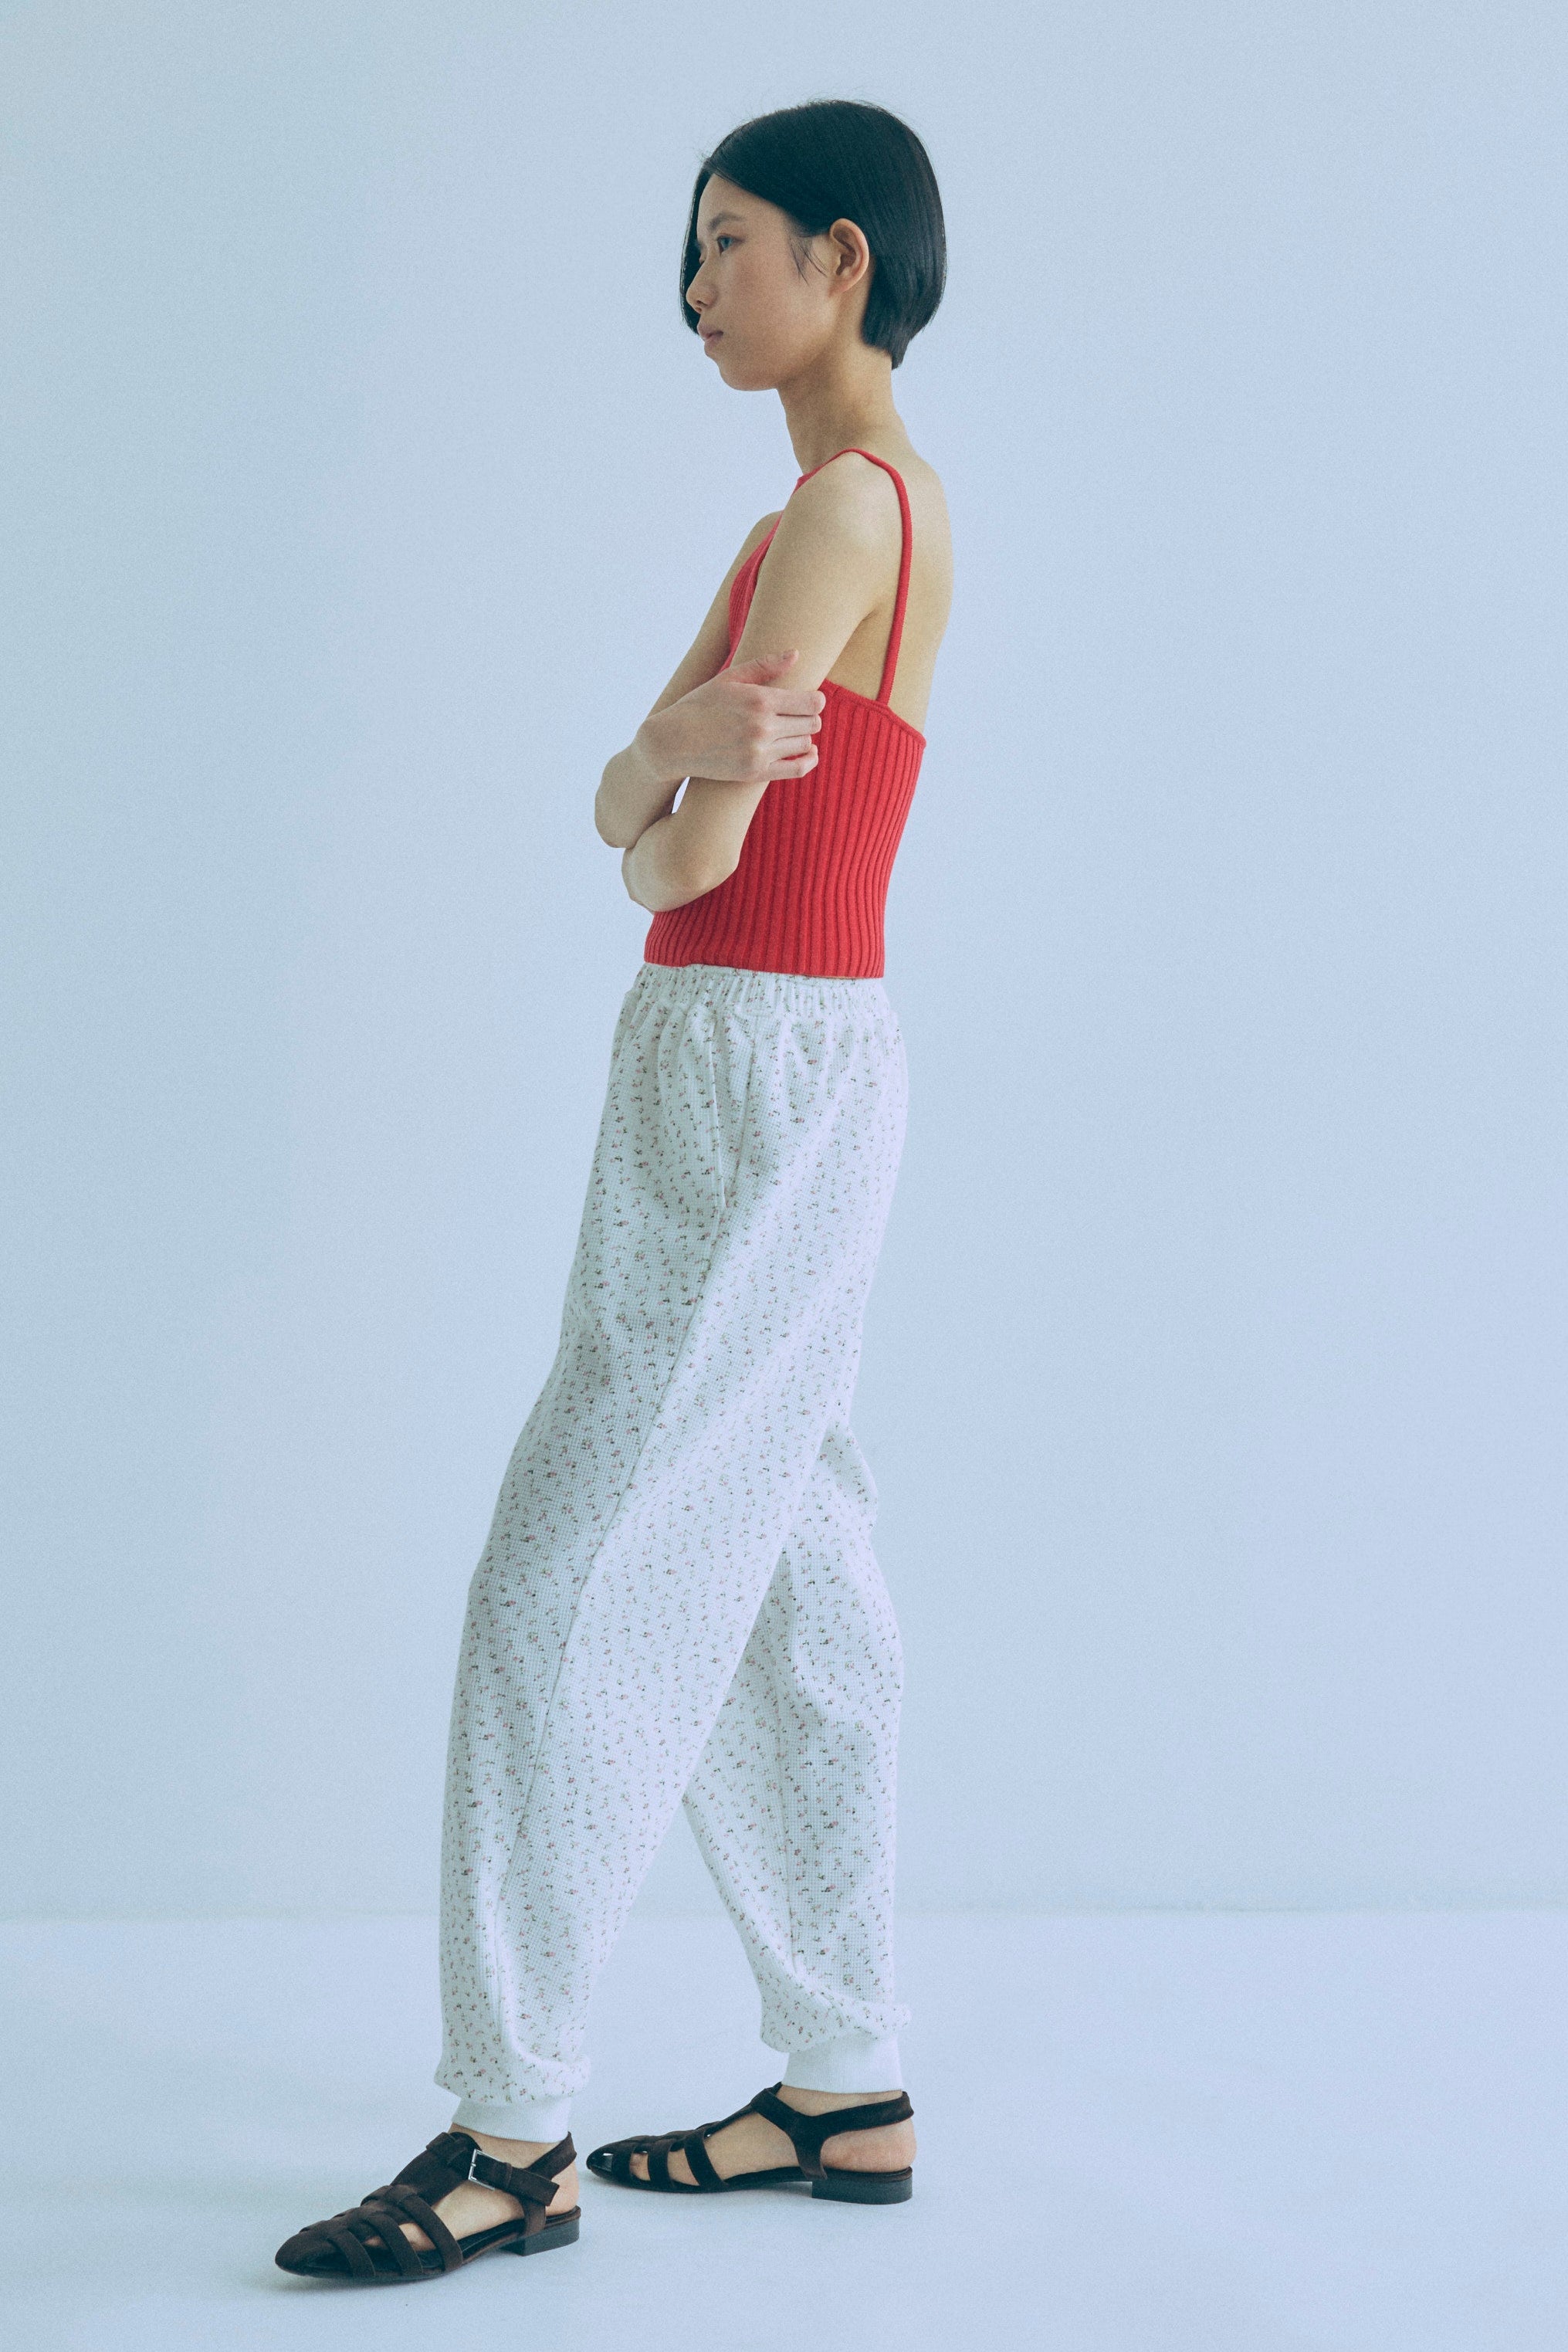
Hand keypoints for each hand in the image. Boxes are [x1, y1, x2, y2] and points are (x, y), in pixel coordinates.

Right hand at [639, 651, 823, 787]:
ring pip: (805, 744)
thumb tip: (796, 654)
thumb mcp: (728, 679)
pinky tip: (809, 753)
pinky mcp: (755, 773)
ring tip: (791, 731)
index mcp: (760, 700)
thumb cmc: (700, 705)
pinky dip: (809, 761)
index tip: (810, 699)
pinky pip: (797, 769)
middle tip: (798, 715)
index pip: (812, 702)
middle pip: (812, 724)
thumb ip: (764, 665)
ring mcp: (760, 752)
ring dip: (803, 737)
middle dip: (809, 718)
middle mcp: (762, 727)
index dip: (816, 700)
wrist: (673, 742)